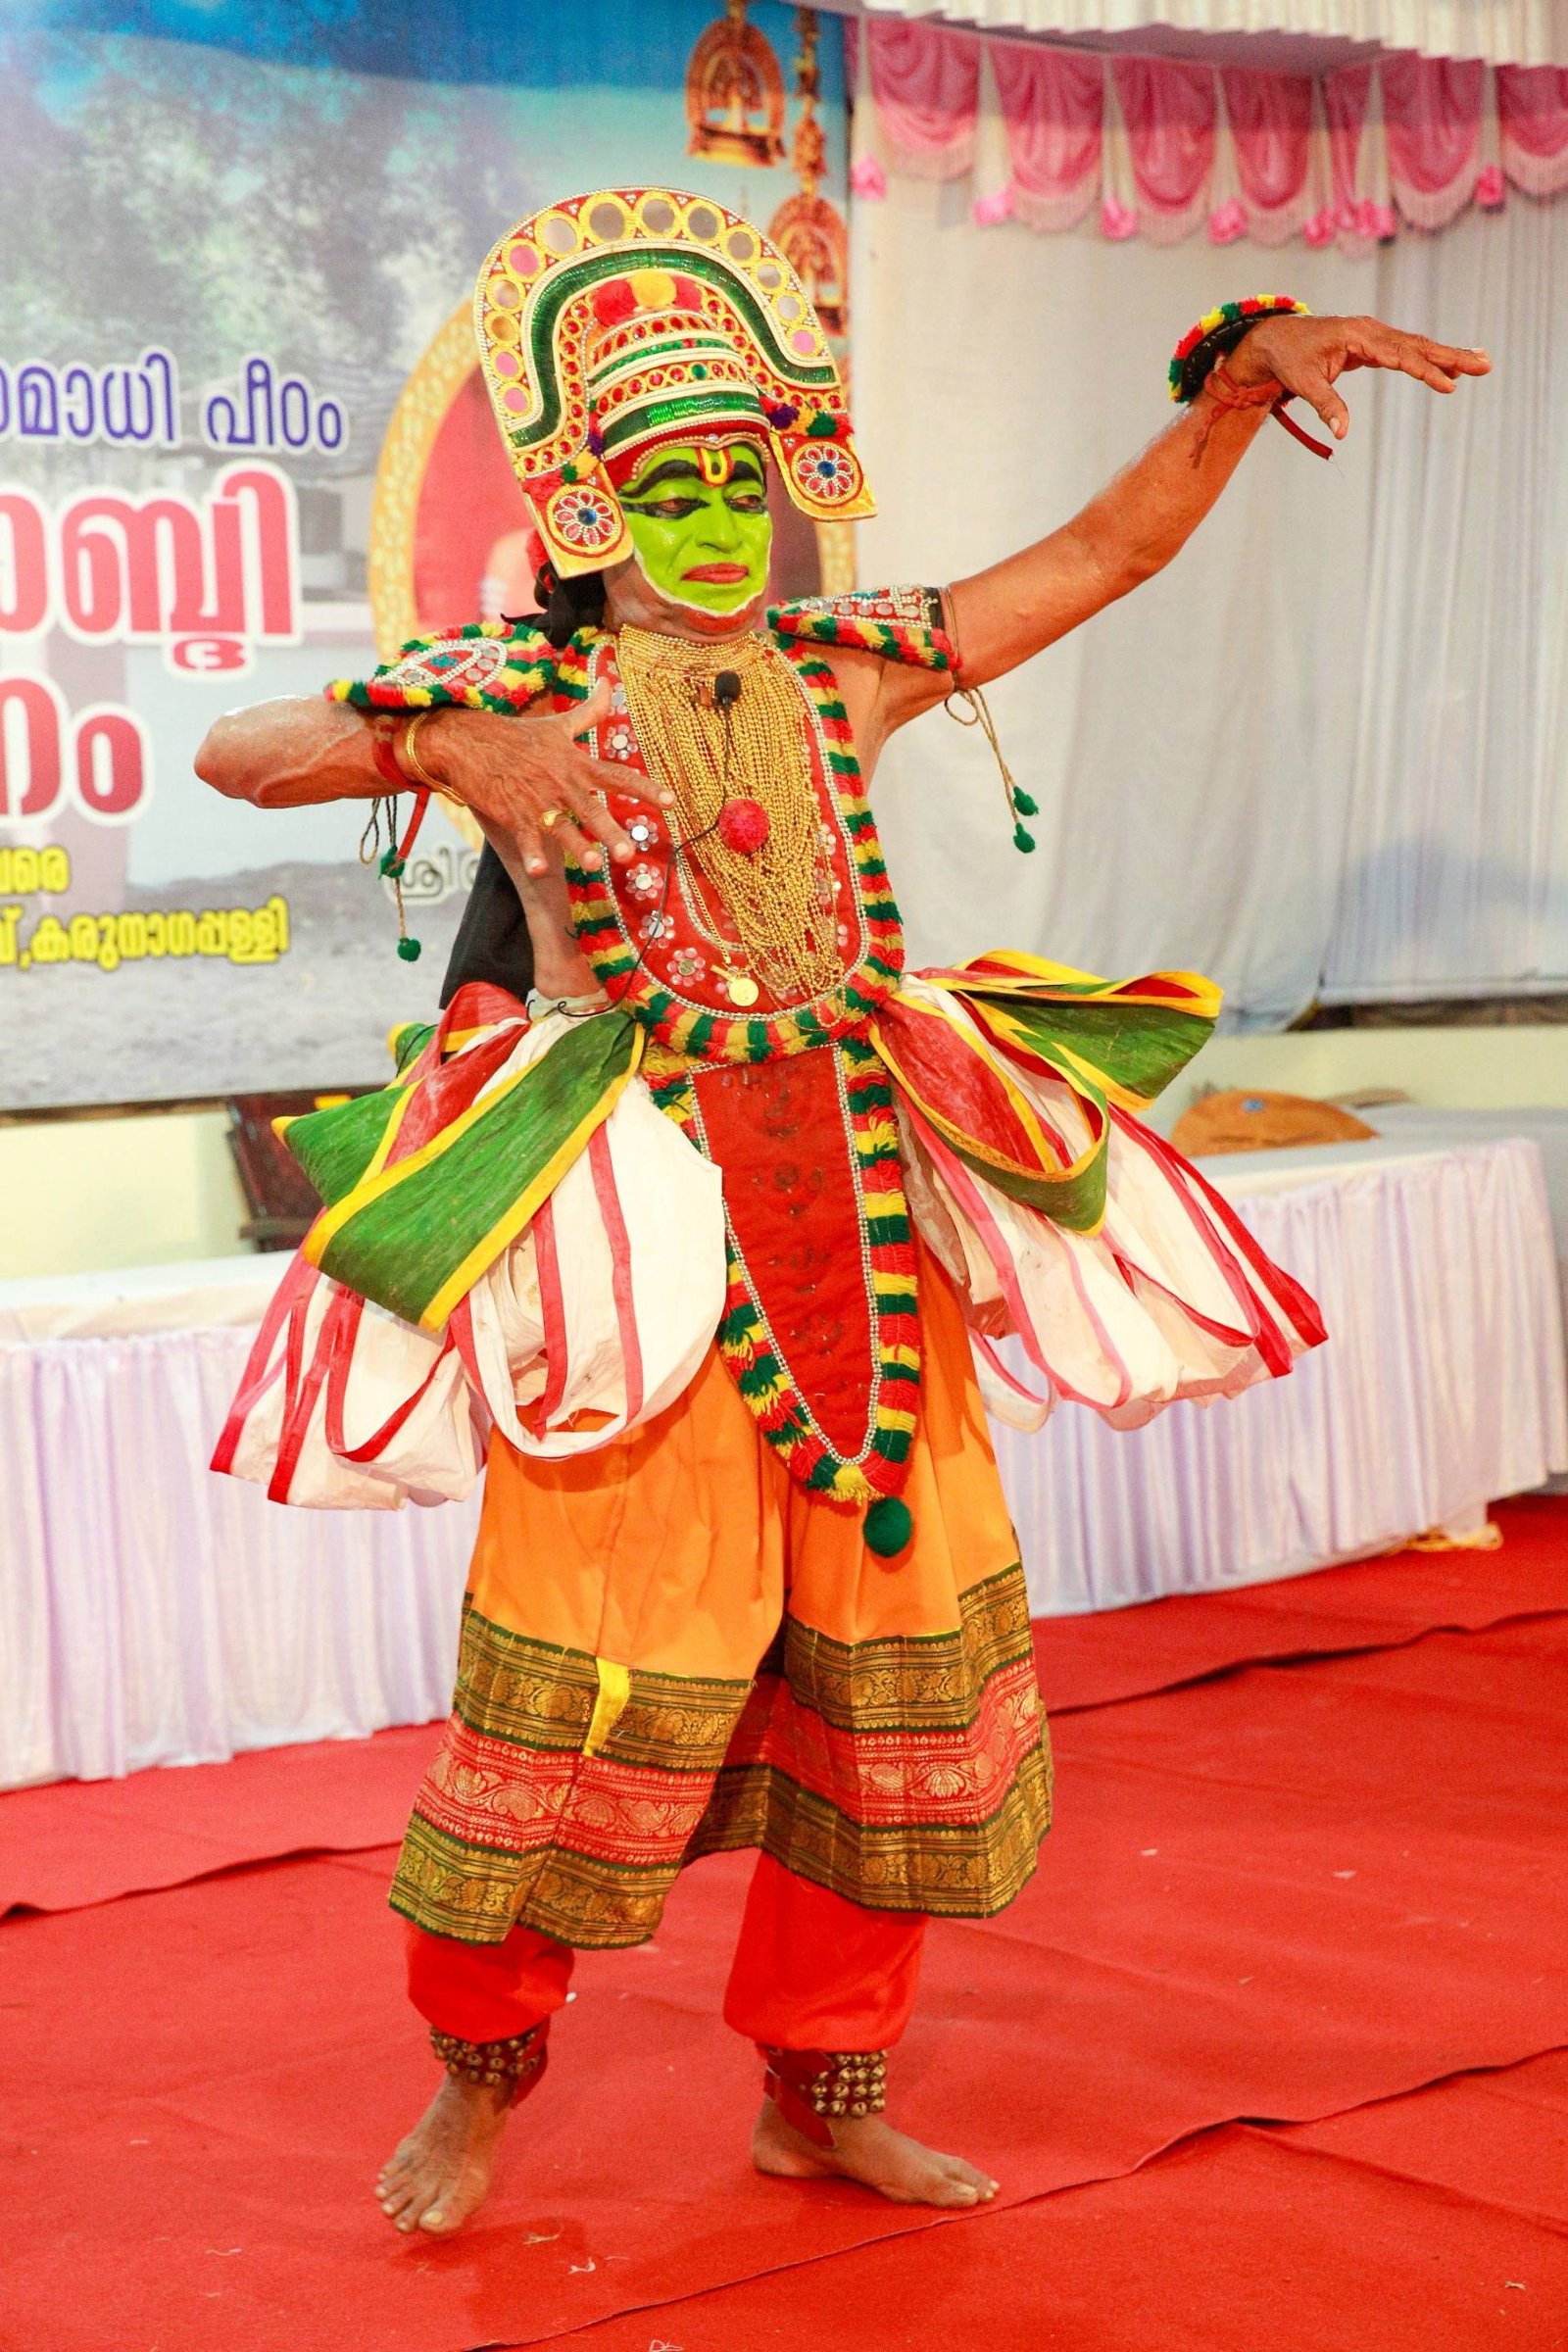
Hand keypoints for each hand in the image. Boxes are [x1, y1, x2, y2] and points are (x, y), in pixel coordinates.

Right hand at [417, 680, 670, 878]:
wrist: (468, 739)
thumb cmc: (516, 735)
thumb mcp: (557, 723)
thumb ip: (590, 711)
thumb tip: (612, 681)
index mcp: (576, 764)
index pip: (617, 776)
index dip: (645, 788)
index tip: (670, 802)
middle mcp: (561, 783)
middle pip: (592, 809)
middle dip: (611, 831)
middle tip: (630, 853)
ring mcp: (537, 800)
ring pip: (561, 827)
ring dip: (576, 846)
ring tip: (592, 865)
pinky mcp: (513, 813)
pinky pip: (526, 837)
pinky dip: (531, 853)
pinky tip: (539, 870)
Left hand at [1225, 314, 1489, 441]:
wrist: (1277, 338)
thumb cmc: (1290, 359)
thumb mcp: (1304, 383)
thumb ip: (1326, 404)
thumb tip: (1342, 433)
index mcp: (1358, 335)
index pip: (1399, 355)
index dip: (1425, 370)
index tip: (1448, 384)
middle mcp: (1372, 331)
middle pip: (1418, 345)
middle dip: (1452, 356)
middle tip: (1485, 365)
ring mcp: (1376, 337)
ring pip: (1418, 346)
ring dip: (1448, 356)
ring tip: (1481, 363)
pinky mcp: (1375, 345)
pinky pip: (1407, 351)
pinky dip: (1430, 358)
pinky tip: (1451, 367)